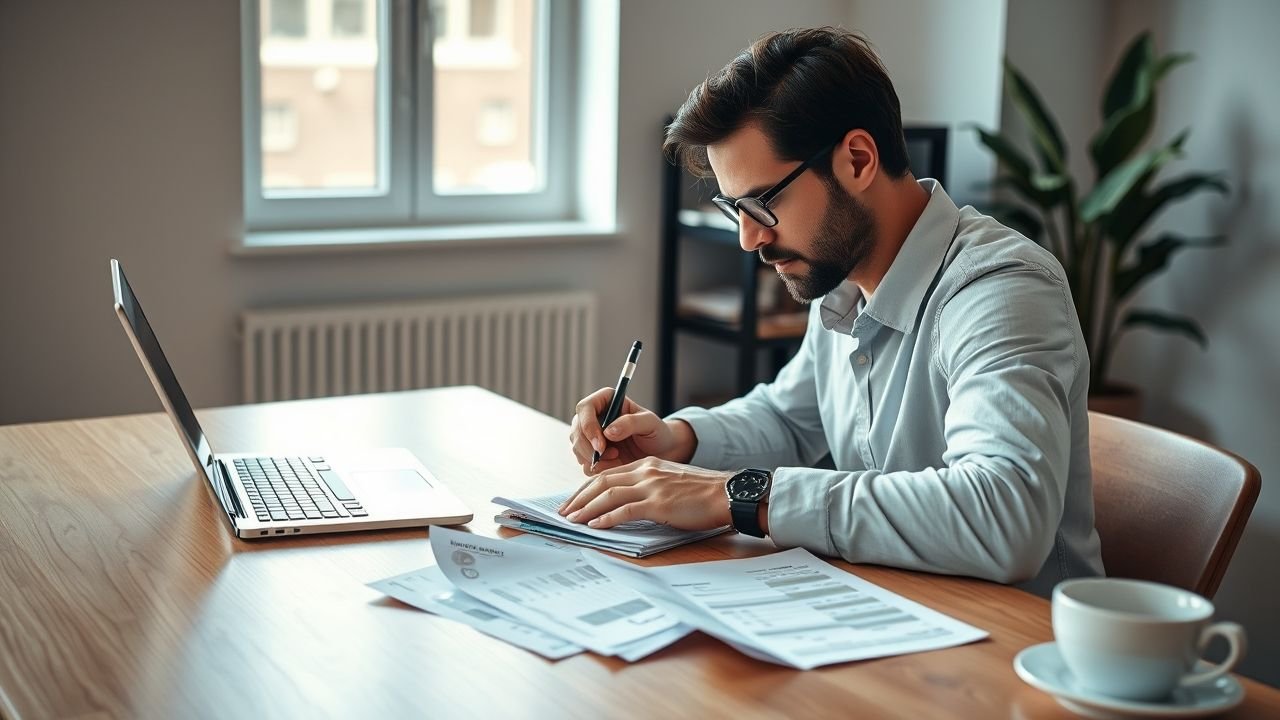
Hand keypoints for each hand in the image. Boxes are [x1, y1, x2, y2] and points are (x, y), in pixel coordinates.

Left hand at [556, 457, 732, 529]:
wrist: (727, 494)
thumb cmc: (702, 494)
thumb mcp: (670, 483)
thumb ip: (649, 489)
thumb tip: (628, 506)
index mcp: (647, 465)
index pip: (607, 475)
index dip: (586, 489)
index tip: (573, 502)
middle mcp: (645, 471)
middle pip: (601, 482)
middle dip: (578, 498)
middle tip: (563, 512)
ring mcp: (651, 486)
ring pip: (608, 494)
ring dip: (586, 509)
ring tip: (572, 520)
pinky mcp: (658, 503)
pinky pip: (624, 510)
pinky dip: (606, 518)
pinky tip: (595, 526)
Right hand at [568, 387, 692, 473]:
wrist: (660, 452)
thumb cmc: (657, 432)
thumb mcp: (650, 423)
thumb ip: (631, 423)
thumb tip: (608, 431)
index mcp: (606, 401)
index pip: (585, 408)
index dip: (588, 427)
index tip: (600, 445)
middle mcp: (594, 416)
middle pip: (576, 430)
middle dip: (589, 448)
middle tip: (612, 456)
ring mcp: (590, 436)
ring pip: (577, 448)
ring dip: (595, 459)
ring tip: (619, 459)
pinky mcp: (592, 453)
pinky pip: (584, 463)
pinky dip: (598, 469)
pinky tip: (616, 465)